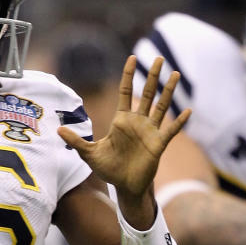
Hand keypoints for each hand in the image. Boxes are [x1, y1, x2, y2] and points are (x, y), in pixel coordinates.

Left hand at [58, 55, 190, 197]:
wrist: (125, 186)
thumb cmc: (109, 169)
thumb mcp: (89, 154)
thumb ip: (76, 141)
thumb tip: (57, 131)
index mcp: (122, 120)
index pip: (126, 92)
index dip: (128, 75)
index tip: (131, 58)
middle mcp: (138, 122)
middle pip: (147, 93)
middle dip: (152, 75)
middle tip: (159, 58)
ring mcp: (150, 131)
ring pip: (161, 106)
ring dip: (169, 91)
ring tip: (175, 74)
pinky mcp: (158, 144)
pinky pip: (171, 130)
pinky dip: (179, 122)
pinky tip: (188, 111)